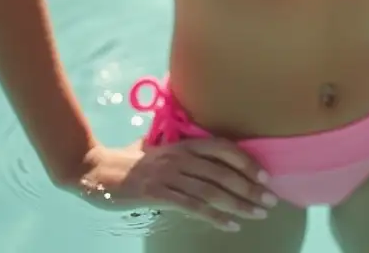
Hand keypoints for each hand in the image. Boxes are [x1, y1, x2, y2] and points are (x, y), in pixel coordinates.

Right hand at [69, 139, 277, 232]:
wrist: (97, 170)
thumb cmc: (131, 160)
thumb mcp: (159, 149)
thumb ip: (182, 152)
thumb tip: (205, 156)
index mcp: (183, 143)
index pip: (222, 148)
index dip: (246, 161)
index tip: (265, 176)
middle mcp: (180, 156)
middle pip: (223, 172)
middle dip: (249, 187)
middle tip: (270, 201)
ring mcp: (170, 175)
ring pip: (212, 190)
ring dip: (239, 203)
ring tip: (258, 214)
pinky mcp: (158, 194)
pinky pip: (193, 206)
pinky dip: (215, 216)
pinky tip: (231, 225)